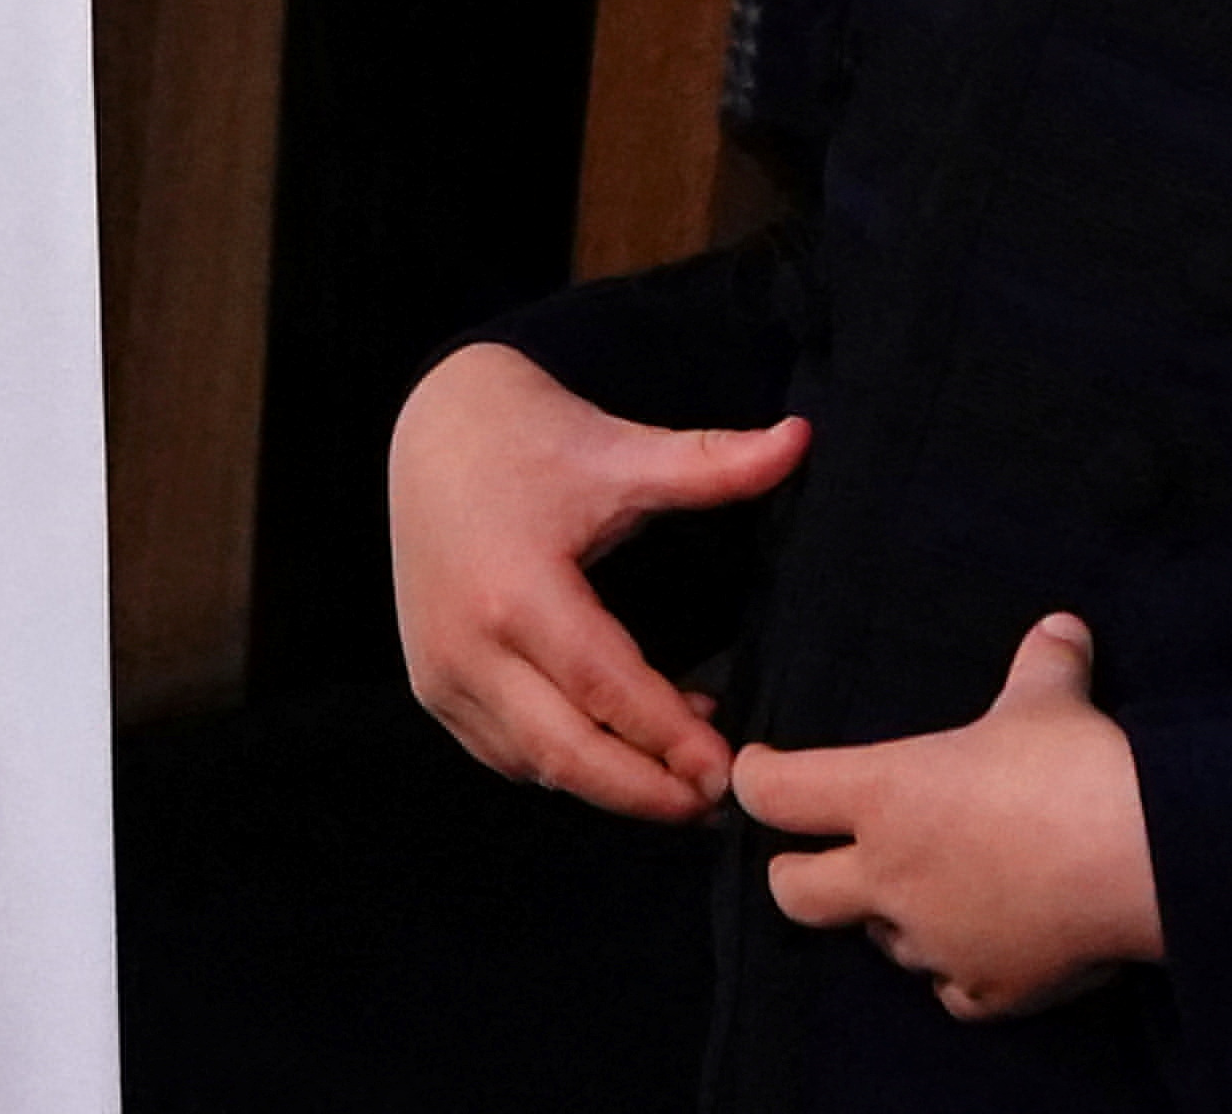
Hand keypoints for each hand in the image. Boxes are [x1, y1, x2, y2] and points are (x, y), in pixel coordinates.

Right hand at [387, 340, 809, 820]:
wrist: (432, 429)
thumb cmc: (529, 438)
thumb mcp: (620, 450)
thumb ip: (711, 465)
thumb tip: (799, 440)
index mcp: (515, 591)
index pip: (606, 691)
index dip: (671, 738)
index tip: (730, 770)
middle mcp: (466, 646)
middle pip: (568, 755)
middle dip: (647, 792)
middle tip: (717, 802)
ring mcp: (440, 674)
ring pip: (536, 766)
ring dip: (610, 782)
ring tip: (685, 771)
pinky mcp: (433, 687)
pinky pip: (506, 753)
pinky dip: (565, 765)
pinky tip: (621, 745)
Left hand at [736, 614, 1163, 1021]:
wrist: (1145, 858)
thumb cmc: (1074, 766)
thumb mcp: (1050, 698)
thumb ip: (1042, 664)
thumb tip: (1061, 629)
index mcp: (883, 796)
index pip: (775, 793)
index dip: (755, 778)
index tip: (759, 769)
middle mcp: (890, 876)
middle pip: (794, 892)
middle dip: (794, 872)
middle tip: (817, 853)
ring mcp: (934, 943)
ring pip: (879, 940)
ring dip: (893, 916)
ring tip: (934, 887)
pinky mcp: (987, 989)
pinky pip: (948, 989)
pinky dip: (956, 970)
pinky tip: (983, 945)